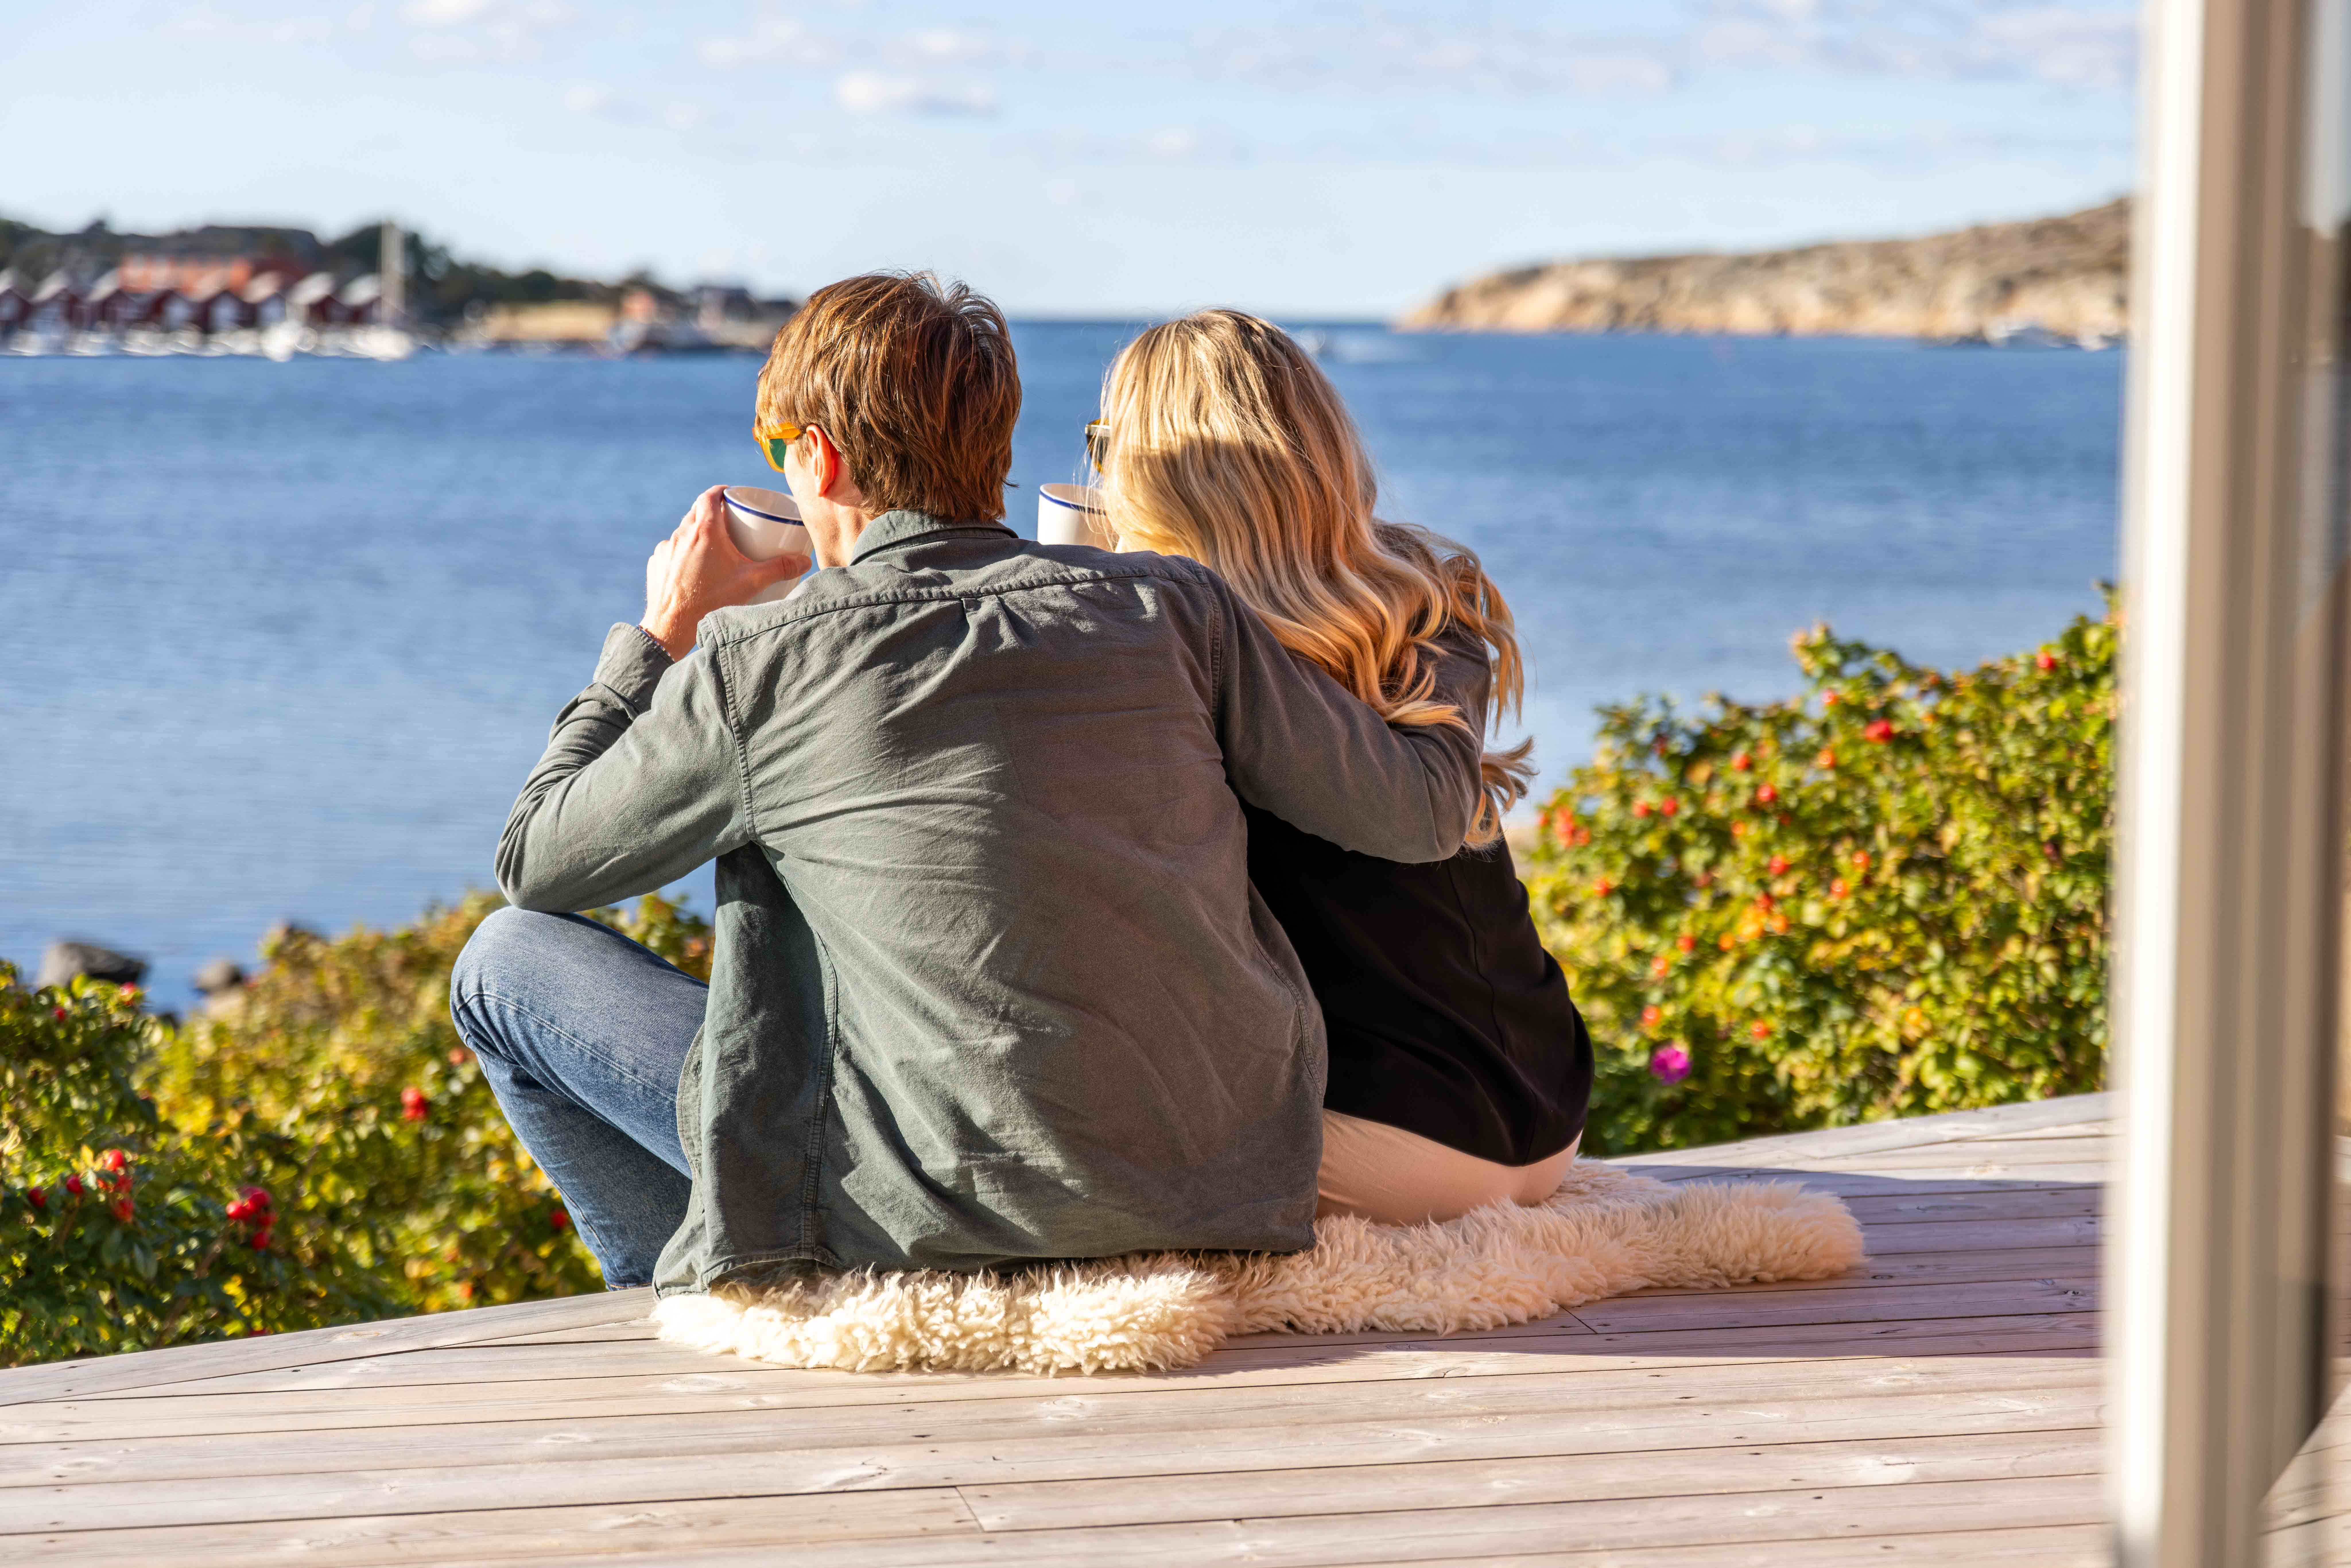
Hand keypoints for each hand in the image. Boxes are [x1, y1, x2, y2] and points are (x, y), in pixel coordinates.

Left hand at [640, 486, 809, 658]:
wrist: (672, 625)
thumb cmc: (711, 601)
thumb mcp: (750, 583)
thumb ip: (779, 569)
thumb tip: (804, 562)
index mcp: (705, 530)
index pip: (710, 496)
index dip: (721, 491)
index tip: (730, 495)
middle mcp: (682, 534)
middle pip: (697, 511)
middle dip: (712, 513)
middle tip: (728, 523)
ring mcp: (666, 548)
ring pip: (684, 532)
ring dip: (697, 534)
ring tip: (712, 550)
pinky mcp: (657, 563)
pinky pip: (671, 550)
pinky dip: (683, 553)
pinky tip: (692, 569)